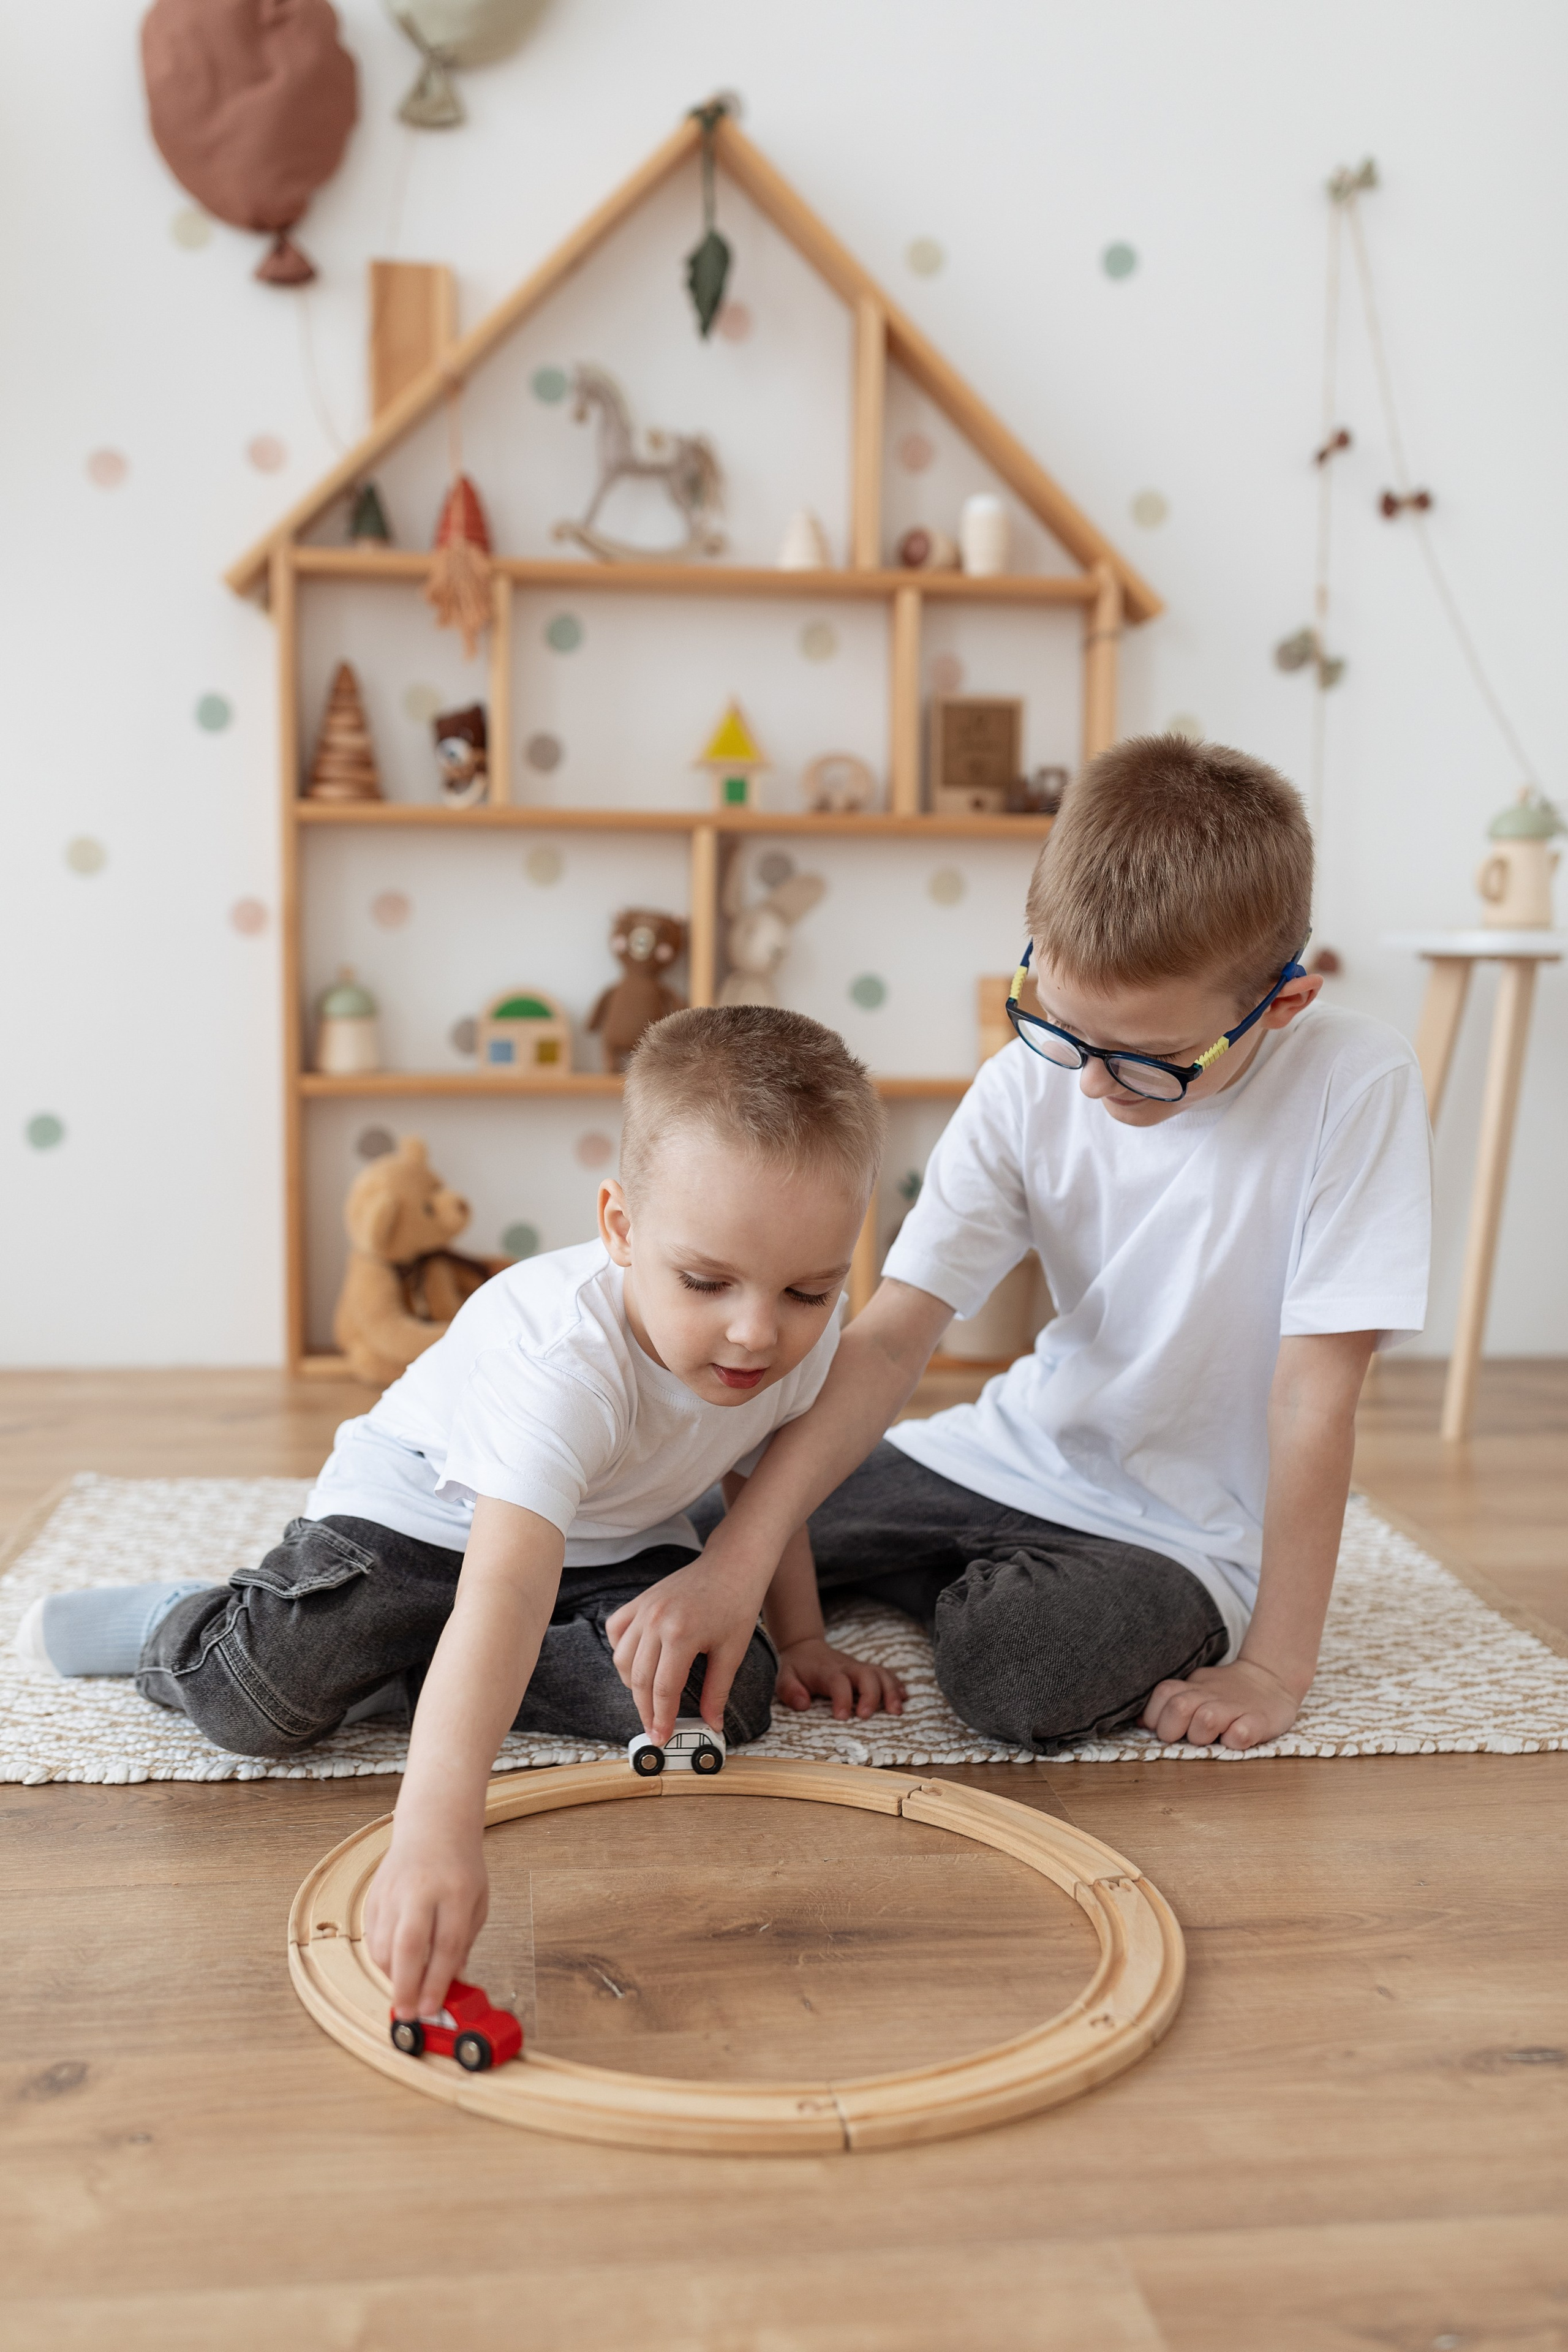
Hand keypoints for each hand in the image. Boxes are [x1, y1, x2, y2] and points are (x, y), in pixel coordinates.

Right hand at [363, 1824, 489, 2020]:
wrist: (433, 1828)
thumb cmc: (459, 1868)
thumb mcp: (477, 1901)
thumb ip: (465, 1942)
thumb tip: (452, 1982)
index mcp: (456, 1892)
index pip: (447, 1945)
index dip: (438, 1982)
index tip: (433, 2008)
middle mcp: (422, 1891)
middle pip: (409, 1946)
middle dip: (407, 1986)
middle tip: (409, 2014)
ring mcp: (393, 1892)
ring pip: (384, 1945)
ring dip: (392, 1976)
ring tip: (405, 1991)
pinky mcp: (374, 1896)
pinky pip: (373, 1937)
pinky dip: (381, 1959)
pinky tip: (395, 1966)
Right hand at [606, 1556, 765, 1746]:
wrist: (733, 1565)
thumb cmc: (737, 1605)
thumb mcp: (732, 1652)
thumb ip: (717, 1692)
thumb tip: (712, 1724)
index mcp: (681, 1635)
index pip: (663, 1690)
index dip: (661, 1718)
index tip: (662, 1738)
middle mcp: (655, 1621)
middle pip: (638, 1680)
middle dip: (645, 1711)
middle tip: (654, 1730)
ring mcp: (644, 1608)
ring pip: (622, 1658)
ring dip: (631, 1684)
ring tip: (648, 1699)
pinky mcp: (640, 1600)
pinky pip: (616, 1630)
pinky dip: (621, 1650)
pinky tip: (636, 1662)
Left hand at [776, 1636, 905, 1719]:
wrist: (806, 1648)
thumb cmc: (796, 1667)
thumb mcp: (783, 1676)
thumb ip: (789, 1690)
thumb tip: (803, 1704)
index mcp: (827, 1671)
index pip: (838, 1682)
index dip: (842, 1699)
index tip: (841, 1717)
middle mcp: (847, 1667)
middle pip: (866, 1675)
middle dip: (872, 1695)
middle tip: (868, 1716)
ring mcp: (859, 1667)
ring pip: (881, 1673)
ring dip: (891, 1691)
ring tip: (897, 1711)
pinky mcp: (866, 1670)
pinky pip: (886, 1674)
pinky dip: (897, 1685)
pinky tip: (904, 1699)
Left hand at [1141, 1659, 1300, 1750]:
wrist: (1270, 1679)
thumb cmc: (1225, 1692)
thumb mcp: (1196, 1690)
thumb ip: (1170, 1702)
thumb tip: (1139, 1721)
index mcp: (1193, 1687)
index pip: (1163, 1693)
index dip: (1155, 1715)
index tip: (1162, 1728)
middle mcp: (1210, 1695)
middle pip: (1178, 1707)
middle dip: (1172, 1729)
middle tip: (1183, 1737)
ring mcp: (1235, 1708)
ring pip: (1205, 1719)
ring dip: (1201, 1734)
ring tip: (1210, 1738)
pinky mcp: (1258, 1721)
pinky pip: (1240, 1734)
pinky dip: (1234, 1740)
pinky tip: (1234, 1739)